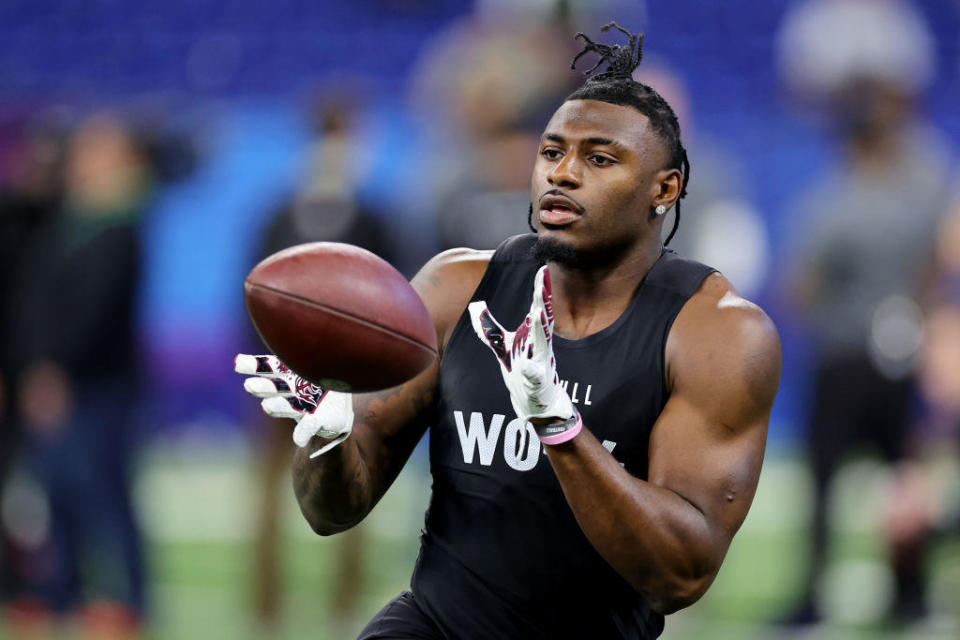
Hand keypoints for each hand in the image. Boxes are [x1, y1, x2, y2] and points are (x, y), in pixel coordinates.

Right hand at [234, 354, 353, 457]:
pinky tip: (299, 441)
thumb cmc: (324, 377)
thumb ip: (298, 351)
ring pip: (286, 406)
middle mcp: (291, 390)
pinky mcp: (314, 421)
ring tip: (268, 407)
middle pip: (273, 387)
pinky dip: (303, 433)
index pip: (268, 366)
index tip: (238, 363)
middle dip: (262, 387)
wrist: (338, 406)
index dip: (253, 365)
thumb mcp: (316, 361)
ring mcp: (302, 406)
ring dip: (278, 407)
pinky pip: (309, 426)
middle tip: (251, 386)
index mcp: (289, 372)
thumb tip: (284, 328)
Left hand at [468, 265, 579, 444]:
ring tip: (539, 312)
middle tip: (543, 284)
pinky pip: (535, 377)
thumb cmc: (522, 372)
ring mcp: (541, 364)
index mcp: (533, 336)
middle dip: (542, 302)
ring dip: (540, 329)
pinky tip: (528, 368)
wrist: (535, 403)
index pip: (538, 308)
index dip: (539, 290)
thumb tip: (474, 308)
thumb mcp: (503, 348)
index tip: (542, 269)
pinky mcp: (538, 383)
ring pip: (541, 344)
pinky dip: (532, 372)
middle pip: (542, 320)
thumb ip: (490, 329)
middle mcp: (540, 346)